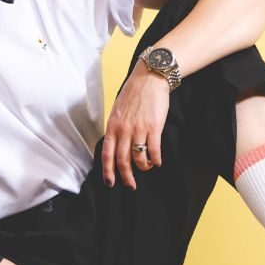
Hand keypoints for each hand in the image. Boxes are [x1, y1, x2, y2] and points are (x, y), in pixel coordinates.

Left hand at [101, 59, 168, 189]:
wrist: (149, 78)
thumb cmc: (133, 94)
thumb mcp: (117, 111)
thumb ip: (115, 128)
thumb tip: (114, 146)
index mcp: (112, 126)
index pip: (107, 153)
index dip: (108, 171)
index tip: (110, 183)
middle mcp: (123, 130)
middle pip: (122, 160)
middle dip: (126, 177)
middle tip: (131, 186)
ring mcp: (138, 129)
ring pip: (139, 158)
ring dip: (144, 167)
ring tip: (147, 167)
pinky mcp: (154, 127)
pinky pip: (154, 151)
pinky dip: (156, 160)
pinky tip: (157, 162)